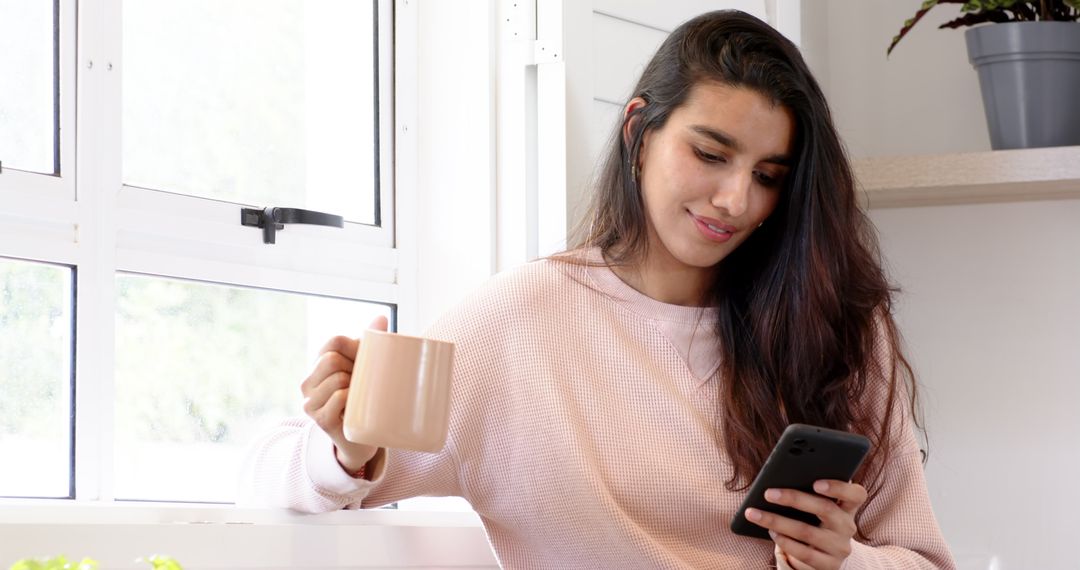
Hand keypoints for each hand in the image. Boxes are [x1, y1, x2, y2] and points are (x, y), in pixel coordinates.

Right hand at [301, 315, 387, 473]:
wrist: (361, 441)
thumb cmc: (363, 401)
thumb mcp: (366, 370)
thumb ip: (371, 343)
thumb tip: (382, 318)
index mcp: (316, 366)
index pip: (333, 342)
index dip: (356, 347)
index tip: (368, 363)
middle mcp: (307, 383)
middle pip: (332, 358)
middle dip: (355, 368)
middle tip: (365, 385)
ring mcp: (310, 402)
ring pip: (337, 377)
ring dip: (356, 386)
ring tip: (360, 399)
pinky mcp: (320, 420)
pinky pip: (340, 397)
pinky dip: (353, 399)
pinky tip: (356, 409)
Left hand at [744, 479, 867, 569]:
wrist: (825, 556)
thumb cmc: (815, 521)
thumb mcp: (818, 508)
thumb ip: (809, 493)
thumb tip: (779, 478)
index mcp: (847, 507)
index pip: (856, 494)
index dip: (838, 487)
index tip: (816, 482)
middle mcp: (847, 526)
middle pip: (825, 508)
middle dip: (794, 498)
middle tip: (768, 493)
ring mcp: (839, 547)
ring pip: (807, 532)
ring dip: (777, 521)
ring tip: (756, 514)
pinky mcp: (828, 565)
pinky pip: (804, 553)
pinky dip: (784, 542)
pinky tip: (771, 532)